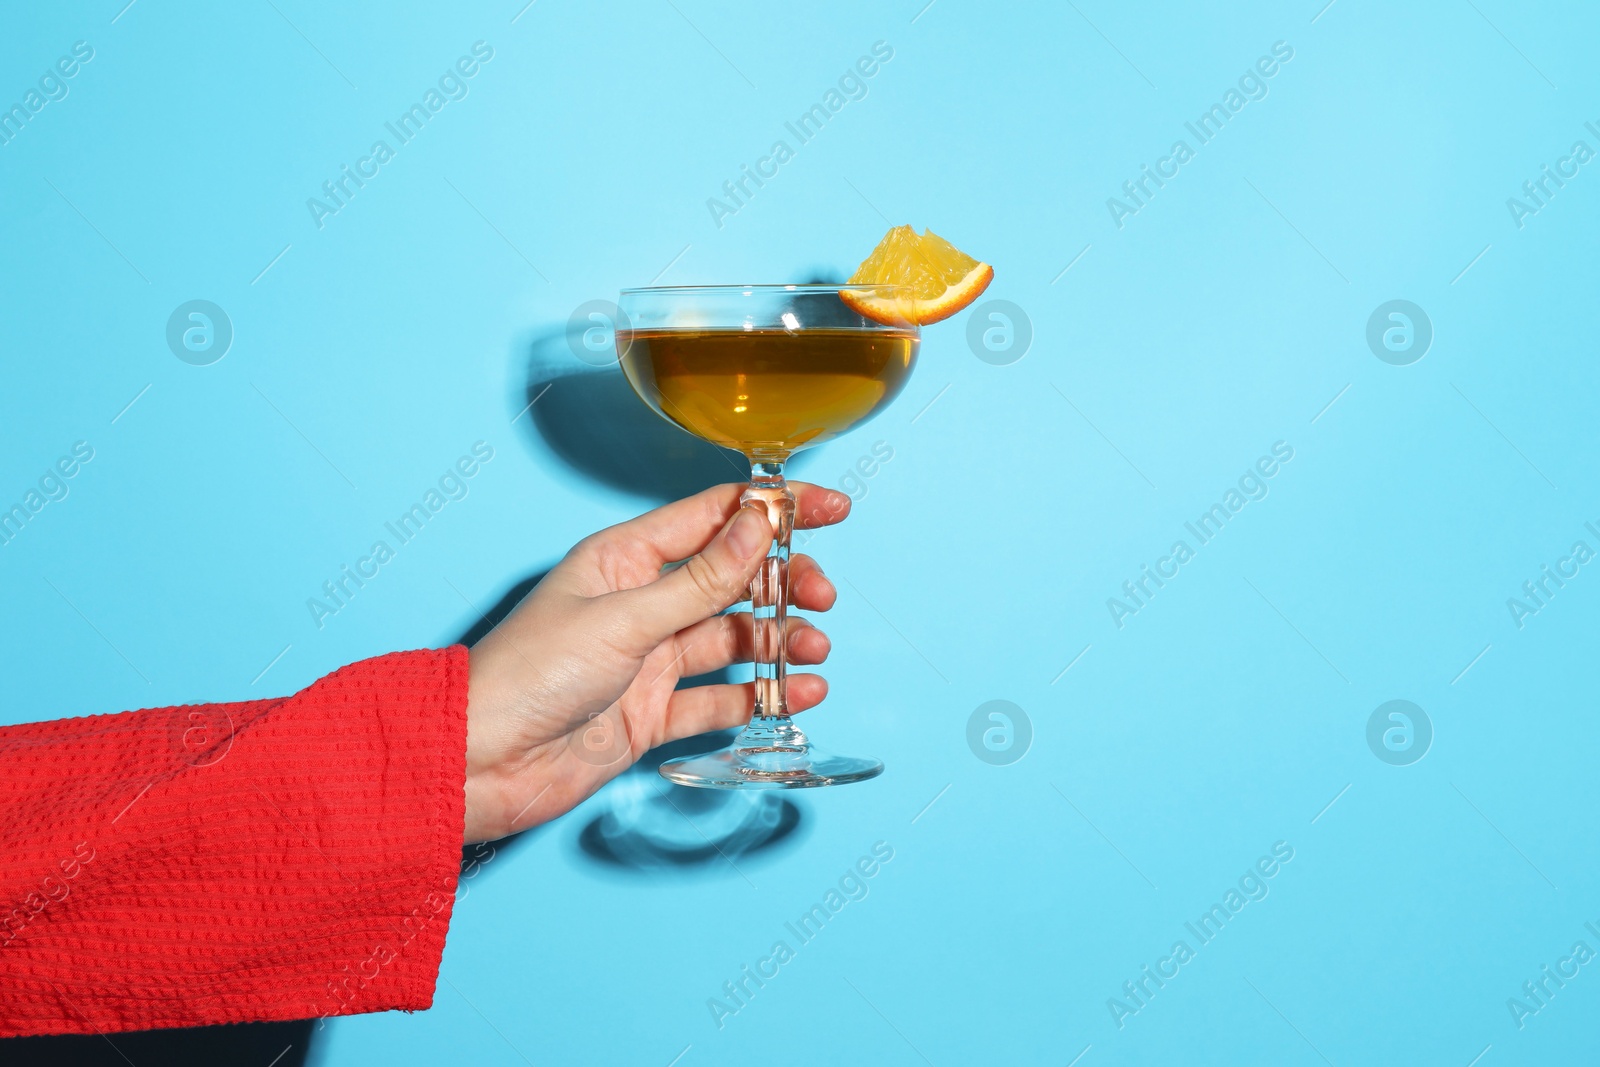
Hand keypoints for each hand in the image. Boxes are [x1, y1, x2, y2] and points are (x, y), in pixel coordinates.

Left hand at [461, 482, 851, 843]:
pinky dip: (760, 697)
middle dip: (784, 582)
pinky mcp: (651, 713)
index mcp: (625, 558)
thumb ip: (701, 579)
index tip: (832, 508)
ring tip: (813, 651)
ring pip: (733, 639)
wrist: (479, 765)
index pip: (715, 517)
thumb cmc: (527, 675)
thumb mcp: (624, 619)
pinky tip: (797, 694)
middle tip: (823, 596)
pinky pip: (719, 700)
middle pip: (733, 579)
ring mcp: (649, 659)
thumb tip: (760, 521)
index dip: (776, 508)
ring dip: (779, 641)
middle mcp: (641, 603)